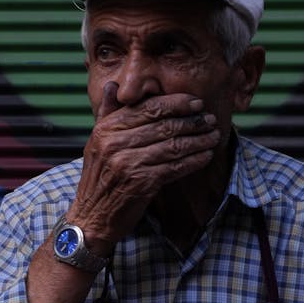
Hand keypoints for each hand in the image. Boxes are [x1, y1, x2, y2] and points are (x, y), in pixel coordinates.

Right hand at [67, 82, 220, 249]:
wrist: (90, 217)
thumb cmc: (98, 179)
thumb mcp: (96, 142)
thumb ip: (107, 113)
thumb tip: (112, 85)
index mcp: (106, 129)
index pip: (148, 108)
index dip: (176, 103)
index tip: (196, 103)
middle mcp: (115, 144)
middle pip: (164, 125)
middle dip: (192, 121)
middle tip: (210, 120)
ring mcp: (128, 164)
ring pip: (173, 145)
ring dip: (198, 140)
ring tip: (213, 136)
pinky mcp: (141, 184)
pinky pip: (174, 167)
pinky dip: (193, 161)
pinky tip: (205, 156)